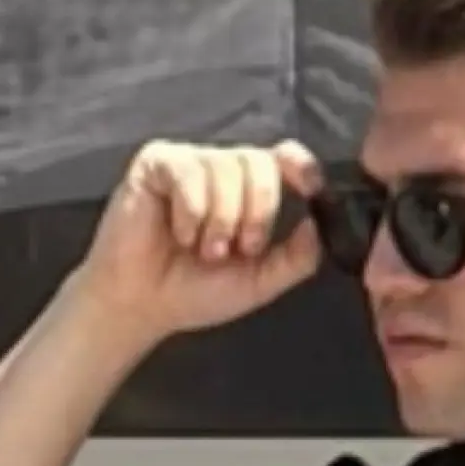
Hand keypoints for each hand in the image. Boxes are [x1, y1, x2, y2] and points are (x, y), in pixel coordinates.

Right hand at [74, 139, 323, 345]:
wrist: (142, 305)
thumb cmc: (194, 292)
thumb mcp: (259, 282)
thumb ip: (296, 258)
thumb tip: (321, 224)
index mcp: (250, 193)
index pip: (284, 160)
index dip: (301, 166)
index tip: (311, 187)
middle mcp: (223, 171)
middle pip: (259, 163)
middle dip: (256, 213)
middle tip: (236, 250)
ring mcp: (190, 163)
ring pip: (227, 169)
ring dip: (220, 221)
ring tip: (201, 249)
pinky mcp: (158, 163)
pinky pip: (190, 172)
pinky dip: (191, 212)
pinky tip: (178, 234)